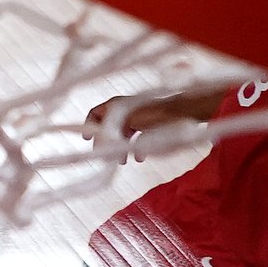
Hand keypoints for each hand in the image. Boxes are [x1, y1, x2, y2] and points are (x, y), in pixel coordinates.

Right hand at [83, 92, 206, 160]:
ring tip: (122, 161)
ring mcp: (136, 118)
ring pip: (122, 135)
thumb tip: (99, 148)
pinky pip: (136, 138)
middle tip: (106, 158)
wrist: (180, 113)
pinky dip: (136, 148)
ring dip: (121, 148)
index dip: (89, 127)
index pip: (95, 114)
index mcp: (115, 105)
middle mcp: (123, 110)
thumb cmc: (152, 114)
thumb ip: (111, 135)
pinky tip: (139, 158)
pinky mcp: (148, 125)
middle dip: (107, 144)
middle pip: (109, 128)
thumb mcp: (126, 124)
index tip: (88, 140)